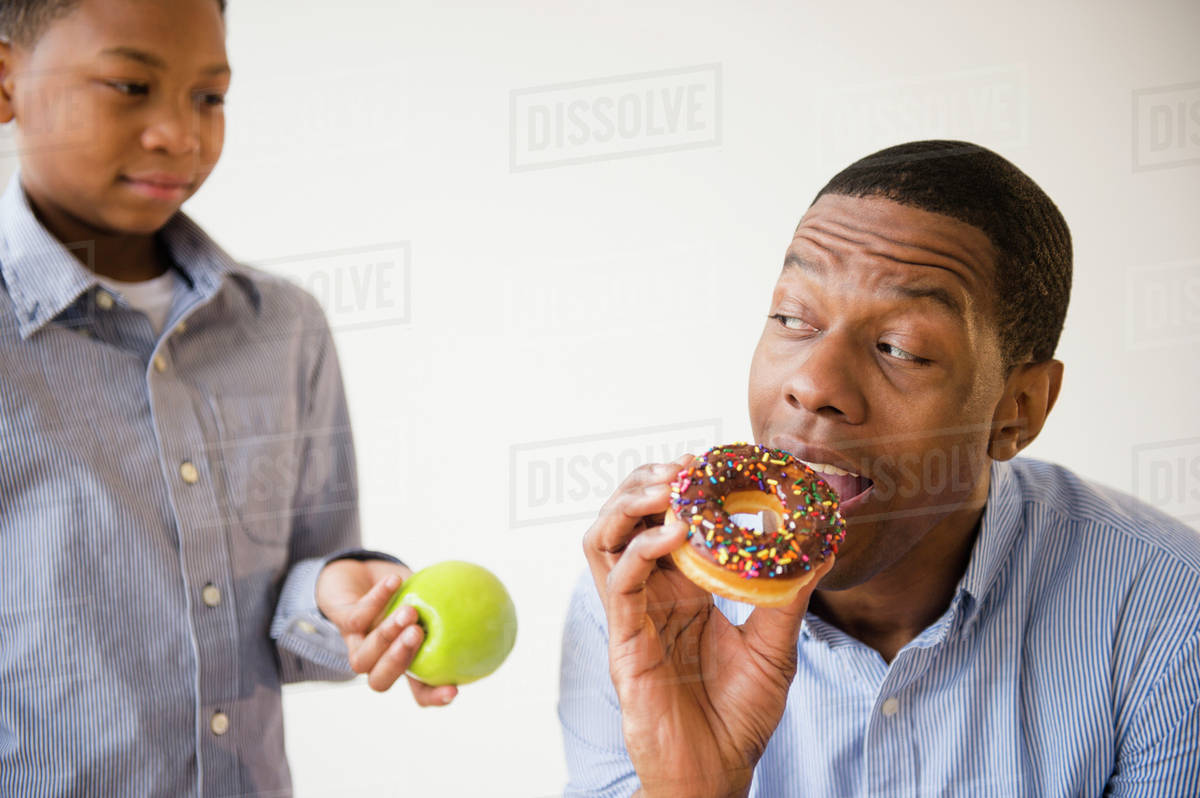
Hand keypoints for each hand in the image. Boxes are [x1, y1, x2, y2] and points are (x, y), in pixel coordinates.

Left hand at [316, 558, 457, 705]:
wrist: (357, 573)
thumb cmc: (404, 589)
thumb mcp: (431, 596)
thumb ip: (455, 605)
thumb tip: (496, 602)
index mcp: (404, 663)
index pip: (420, 691)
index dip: (434, 696)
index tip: (455, 689)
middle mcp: (378, 659)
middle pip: (382, 681)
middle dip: (400, 662)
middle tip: (419, 636)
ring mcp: (356, 643)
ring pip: (363, 657)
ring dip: (386, 635)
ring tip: (410, 612)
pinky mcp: (341, 621)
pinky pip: (357, 615)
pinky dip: (377, 599)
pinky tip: (394, 582)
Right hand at [583, 457, 832, 797]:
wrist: (717, 773)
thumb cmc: (738, 716)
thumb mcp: (776, 648)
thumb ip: (788, 597)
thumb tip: (819, 547)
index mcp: (682, 591)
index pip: (666, 522)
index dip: (680, 488)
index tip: (709, 460)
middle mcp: (651, 595)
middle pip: (627, 519)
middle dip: (648, 482)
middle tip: (685, 465)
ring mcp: (633, 616)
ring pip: (605, 539)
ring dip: (631, 504)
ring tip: (668, 486)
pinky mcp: (625, 641)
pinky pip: (619, 583)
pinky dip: (639, 550)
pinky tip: (672, 535)